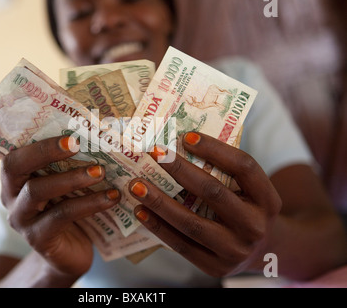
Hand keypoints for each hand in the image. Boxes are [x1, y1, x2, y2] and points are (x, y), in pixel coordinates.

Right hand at [0, 136, 119, 280]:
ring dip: (72, 178)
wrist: (69, 254)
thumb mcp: (66, 185)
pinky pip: (62, 215)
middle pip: (16, 168)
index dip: (38, 144)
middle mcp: (11, 197)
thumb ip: (70, 164)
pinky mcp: (38, 238)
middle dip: (46, 152)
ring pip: (39, 191)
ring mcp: (21, 219)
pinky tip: (111, 197)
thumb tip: (99, 134)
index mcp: (14, 179)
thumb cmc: (69, 209)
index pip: (14, 154)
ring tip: (100, 172)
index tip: (69, 136)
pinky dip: (89, 204)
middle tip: (78, 145)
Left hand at [129, 132, 281, 276]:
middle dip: (180, 170)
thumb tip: (180, 146)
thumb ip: (226, 173)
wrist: (263, 252)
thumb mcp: (250, 191)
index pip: (244, 167)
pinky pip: (181, 245)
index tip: (187, 136)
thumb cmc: (246, 209)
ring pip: (191, 222)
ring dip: (159, 202)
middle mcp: (255, 225)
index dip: (216, 149)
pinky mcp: (215, 267)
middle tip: (154, 154)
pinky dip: (158, 226)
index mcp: (267, 199)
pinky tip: (141, 211)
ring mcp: (235, 250)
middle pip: (213, 192)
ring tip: (136, 185)